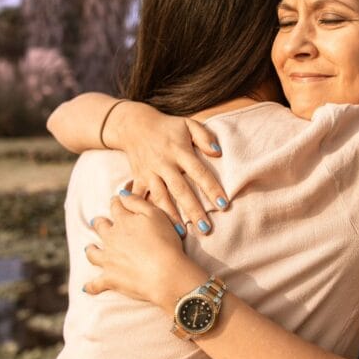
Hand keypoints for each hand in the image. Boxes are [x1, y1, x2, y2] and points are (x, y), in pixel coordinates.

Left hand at [84, 193, 205, 308]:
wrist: (165, 273)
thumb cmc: (165, 242)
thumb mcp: (156, 214)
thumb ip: (137, 202)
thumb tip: (121, 193)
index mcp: (123, 221)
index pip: (116, 206)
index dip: (117, 201)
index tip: (117, 200)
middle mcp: (111, 238)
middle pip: (100, 227)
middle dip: (100, 223)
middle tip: (98, 222)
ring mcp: (108, 259)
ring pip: (92, 253)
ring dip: (91, 249)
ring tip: (90, 248)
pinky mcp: (110, 279)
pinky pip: (95, 284)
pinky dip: (91, 286)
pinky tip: (86, 288)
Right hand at [105, 101, 229, 234]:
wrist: (134, 125)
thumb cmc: (168, 127)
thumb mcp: (188, 124)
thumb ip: (204, 136)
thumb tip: (218, 152)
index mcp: (179, 151)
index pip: (199, 172)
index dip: (211, 188)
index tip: (223, 205)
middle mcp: (164, 164)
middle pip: (181, 190)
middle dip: (193, 210)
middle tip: (206, 228)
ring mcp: (149, 173)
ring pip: (161, 198)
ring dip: (171, 216)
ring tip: (182, 234)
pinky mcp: (138, 179)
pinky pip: (141, 198)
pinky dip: (145, 212)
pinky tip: (153, 226)